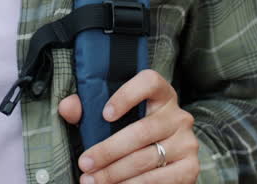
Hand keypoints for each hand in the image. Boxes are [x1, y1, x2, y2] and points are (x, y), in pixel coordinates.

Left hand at [57, 70, 199, 183]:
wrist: (167, 159)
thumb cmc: (134, 131)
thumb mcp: (113, 117)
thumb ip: (88, 109)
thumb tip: (67, 107)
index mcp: (161, 94)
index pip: (149, 82)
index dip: (127, 95)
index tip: (104, 114)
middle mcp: (178, 116)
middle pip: (141, 131)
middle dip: (108, 151)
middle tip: (85, 164)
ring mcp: (187, 143)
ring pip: (146, 159)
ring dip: (115, 174)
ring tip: (92, 181)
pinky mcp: (189, 168)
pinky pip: (159, 180)